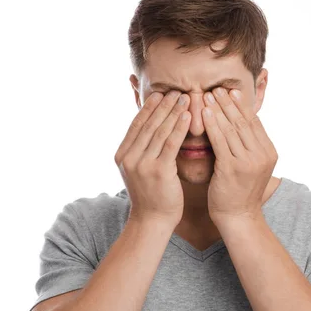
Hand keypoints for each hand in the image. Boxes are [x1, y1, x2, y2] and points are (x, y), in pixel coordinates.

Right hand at [114, 90, 190, 226]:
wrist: (152, 220)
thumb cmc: (151, 195)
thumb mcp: (139, 169)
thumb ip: (141, 150)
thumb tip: (149, 129)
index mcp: (122, 154)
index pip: (136, 124)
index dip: (148, 107)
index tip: (160, 93)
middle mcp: (129, 157)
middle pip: (148, 124)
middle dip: (163, 105)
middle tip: (176, 90)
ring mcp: (142, 163)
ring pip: (160, 131)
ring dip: (174, 112)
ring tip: (185, 98)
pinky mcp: (158, 170)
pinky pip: (171, 144)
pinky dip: (179, 128)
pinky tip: (188, 116)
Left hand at [201, 87, 277, 224]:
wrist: (238, 217)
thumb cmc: (239, 191)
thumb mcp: (250, 165)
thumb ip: (248, 145)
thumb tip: (238, 123)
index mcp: (269, 152)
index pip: (254, 122)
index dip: (241, 105)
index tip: (230, 91)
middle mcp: (262, 155)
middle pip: (243, 122)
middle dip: (228, 103)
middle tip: (216, 88)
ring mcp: (249, 162)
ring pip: (231, 129)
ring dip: (218, 109)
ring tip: (207, 95)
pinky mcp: (232, 168)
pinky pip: (220, 141)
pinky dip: (212, 125)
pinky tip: (204, 113)